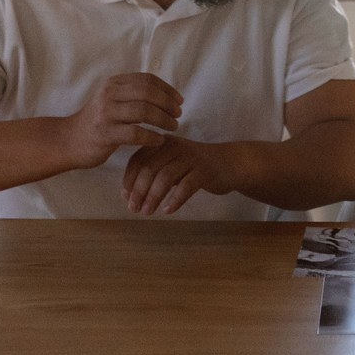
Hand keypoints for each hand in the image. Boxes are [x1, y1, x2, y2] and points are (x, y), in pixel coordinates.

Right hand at [59, 73, 181, 169]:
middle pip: (147, 93)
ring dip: (163, 119)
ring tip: (173, 127)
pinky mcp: (105, 134)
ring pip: (143, 111)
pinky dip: (152, 137)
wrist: (68, 141)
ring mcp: (106, 114)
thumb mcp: (111, 100)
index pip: (146, 79)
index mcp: (113, 84)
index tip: (179, 100)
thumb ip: (131, 94)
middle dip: (168, 103)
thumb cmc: (96, 122)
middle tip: (179, 114)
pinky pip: (135, 133)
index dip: (167, 89)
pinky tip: (159, 141)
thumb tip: (164, 94)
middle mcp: (109, 94)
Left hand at [121, 136, 247, 214]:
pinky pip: (186, 186)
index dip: (129, 179)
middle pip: (150, 168)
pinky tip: (168, 210)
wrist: (229, 163)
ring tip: (147, 212)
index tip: (125, 196)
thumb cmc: (193, 166)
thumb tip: (129, 194)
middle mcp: (175, 146)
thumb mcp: (171, 164)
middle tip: (134, 208)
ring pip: (165, 177)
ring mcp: (190, 157)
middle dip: (139, 191)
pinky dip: (175, 200)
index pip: (138, 158)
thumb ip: (152, 172)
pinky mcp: (204, 170)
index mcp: (163, 143)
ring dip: (153, 197)